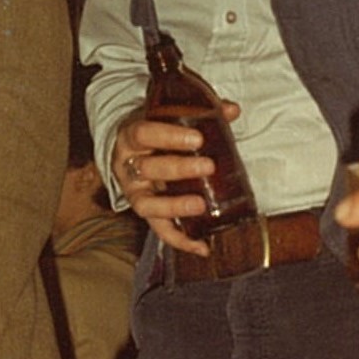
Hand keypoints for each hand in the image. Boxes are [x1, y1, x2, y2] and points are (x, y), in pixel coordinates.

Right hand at [113, 101, 240, 255]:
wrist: (130, 151)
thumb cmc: (152, 133)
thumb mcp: (166, 118)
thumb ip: (197, 112)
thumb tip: (231, 110)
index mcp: (131, 137)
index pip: (144, 134)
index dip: (169, 136)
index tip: (197, 138)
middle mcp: (127, 166)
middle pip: (148, 169)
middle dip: (179, 169)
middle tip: (208, 166)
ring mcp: (134, 193)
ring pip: (147, 204)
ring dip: (174, 207)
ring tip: (201, 206)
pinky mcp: (145, 213)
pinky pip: (159, 230)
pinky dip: (180, 241)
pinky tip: (203, 247)